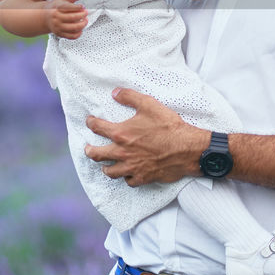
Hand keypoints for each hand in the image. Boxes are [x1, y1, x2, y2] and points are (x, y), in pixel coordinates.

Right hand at [45, 0, 87, 38]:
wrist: (45, 17)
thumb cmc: (56, 6)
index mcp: (58, 8)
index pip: (68, 7)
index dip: (78, 7)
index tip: (83, 7)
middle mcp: (57, 17)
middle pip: (72, 18)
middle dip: (82, 16)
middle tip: (86, 13)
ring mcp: (58, 26)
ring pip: (73, 28)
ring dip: (82, 25)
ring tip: (85, 21)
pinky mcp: (60, 33)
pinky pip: (71, 36)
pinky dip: (78, 34)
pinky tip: (81, 29)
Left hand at [84, 88, 206, 185]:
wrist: (186, 148)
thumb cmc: (168, 126)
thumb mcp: (149, 104)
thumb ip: (129, 97)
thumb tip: (115, 92)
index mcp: (121, 133)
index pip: (97, 128)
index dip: (91, 123)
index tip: (89, 121)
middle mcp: (122, 152)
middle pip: (97, 155)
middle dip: (90, 151)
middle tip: (88, 149)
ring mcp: (131, 167)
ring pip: (110, 172)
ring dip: (105, 167)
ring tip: (104, 166)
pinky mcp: (143, 177)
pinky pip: (128, 181)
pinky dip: (126, 178)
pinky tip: (127, 174)